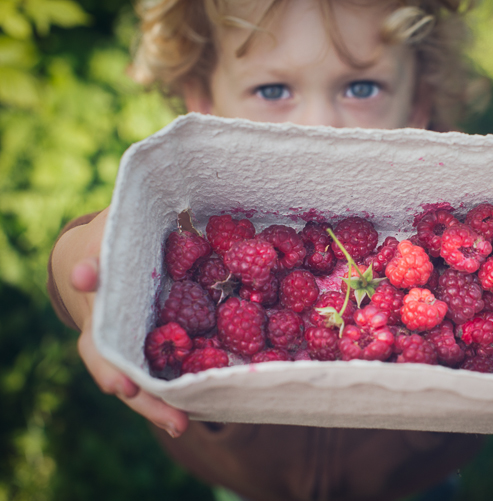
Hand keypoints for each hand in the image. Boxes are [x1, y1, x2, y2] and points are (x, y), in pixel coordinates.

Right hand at [54, 208, 188, 437]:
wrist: (112, 266)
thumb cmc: (118, 239)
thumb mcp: (121, 221)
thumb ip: (126, 220)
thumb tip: (131, 207)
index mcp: (97, 275)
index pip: (89, 270)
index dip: (90, 270)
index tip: (88, 273)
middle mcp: (104, 319)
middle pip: (102, 349)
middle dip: (112, 368)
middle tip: (125, 385)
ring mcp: (125, 344)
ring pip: (131, 378)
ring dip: (150, 401)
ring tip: (176, 421)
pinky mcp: (150, 356)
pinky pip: (161, 379)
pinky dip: (174, 397)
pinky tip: (197, 412)